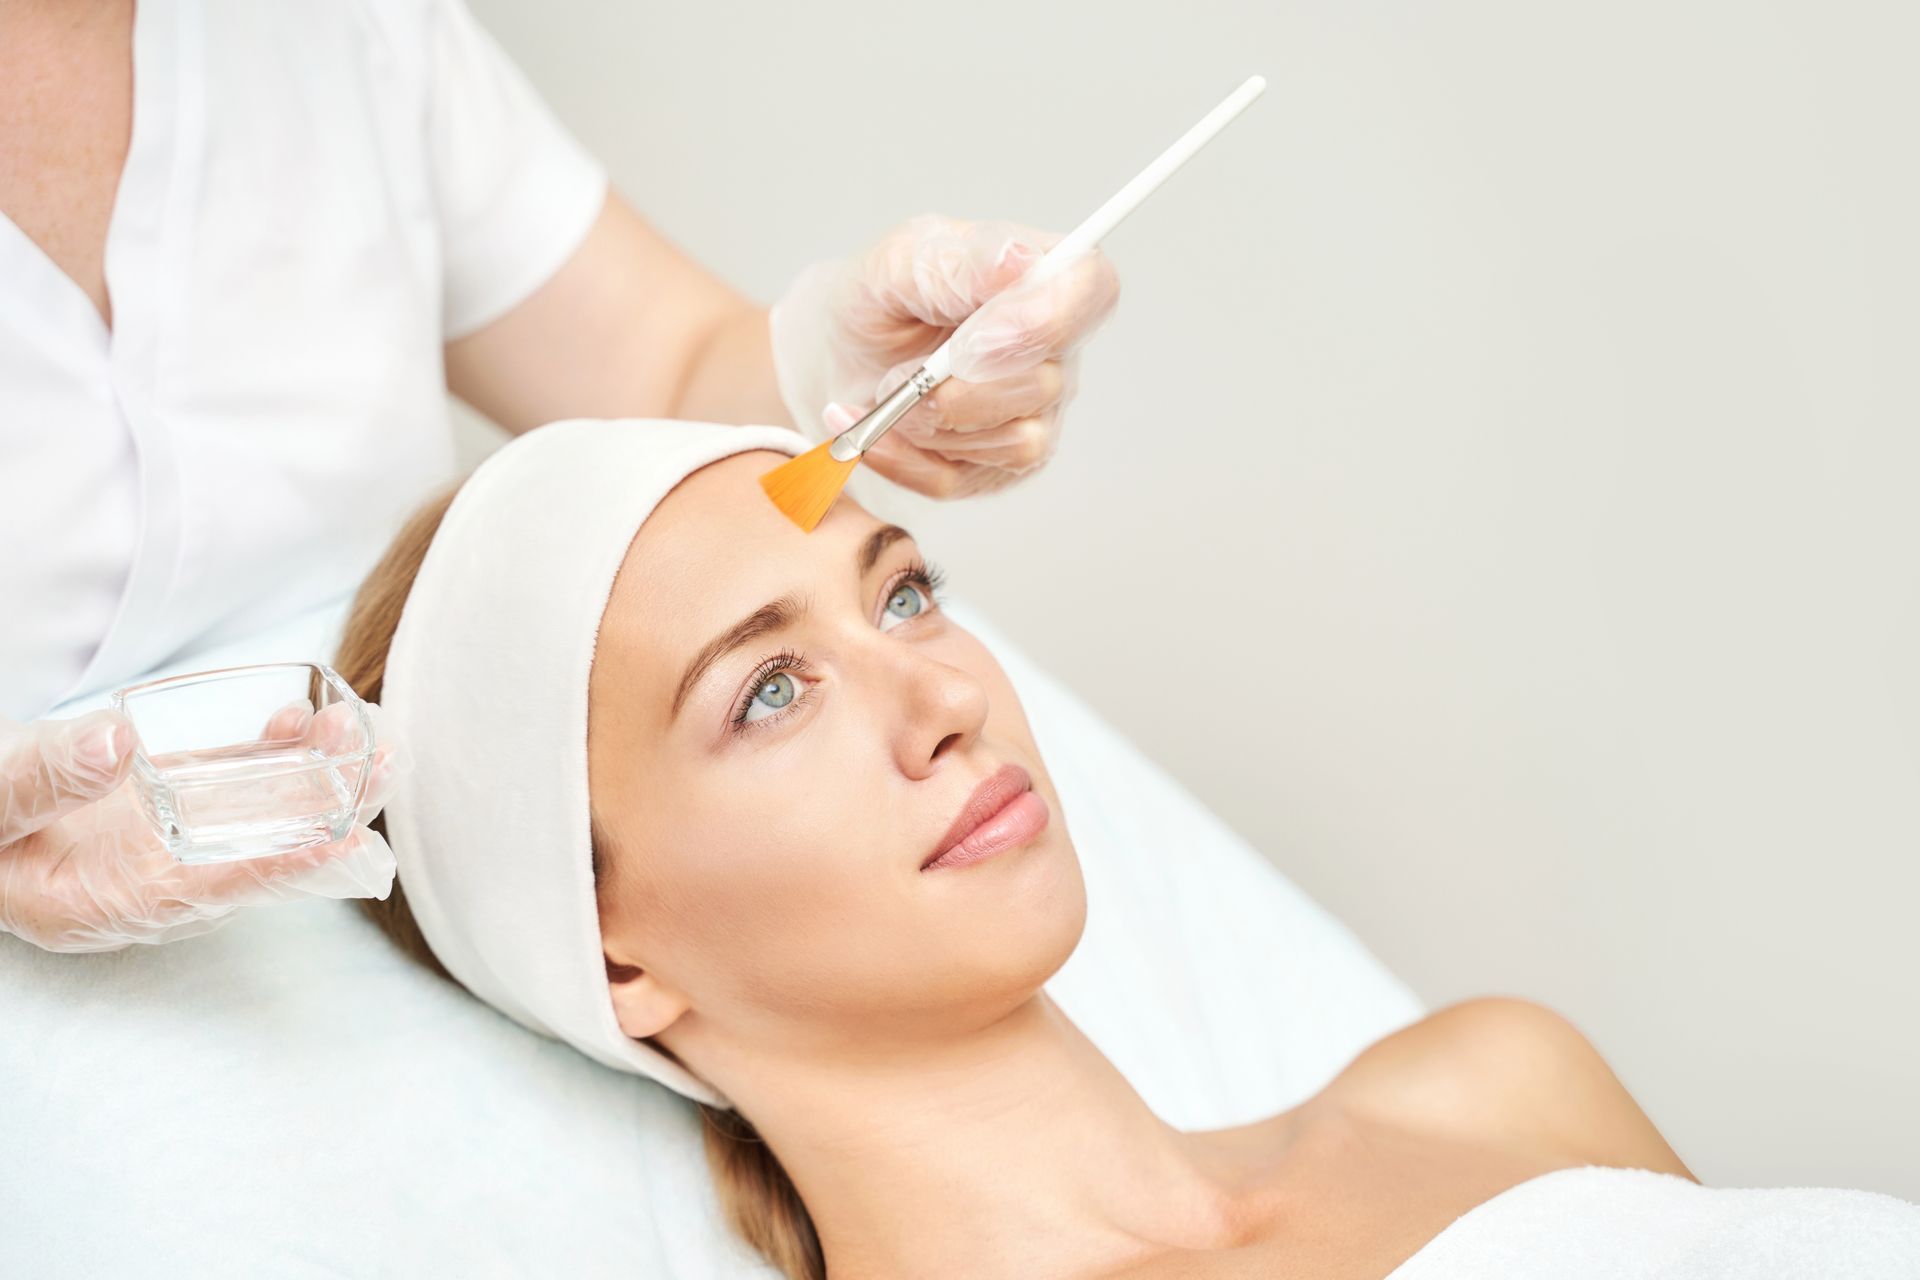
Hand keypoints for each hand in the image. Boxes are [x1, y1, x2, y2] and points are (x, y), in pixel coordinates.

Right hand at [0, 703, 400, 952]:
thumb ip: (43, 781)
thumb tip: (118, 742)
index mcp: (104, 903)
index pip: (211, 890)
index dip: (282, 866)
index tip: (344, 842)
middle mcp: (151, 883)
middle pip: (257, 856)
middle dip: (327, 815)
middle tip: (383, 767)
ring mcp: (165, 843)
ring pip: (254, 817)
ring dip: (313, 777)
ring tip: (363, 730)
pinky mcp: (167, 806)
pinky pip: (231, 785)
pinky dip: (272, 755)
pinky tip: (303, 720)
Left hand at [769, 214, 1120, 498]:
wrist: (838, 355)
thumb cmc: (879, 298)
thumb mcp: (898, 261)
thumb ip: (957, 262)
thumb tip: (1019, 258)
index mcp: (1043, 279)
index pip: (1093, 289)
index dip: (1045, 319)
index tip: (973, 339)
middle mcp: (1053, 351)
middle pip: (1046, 382)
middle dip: (960, 385)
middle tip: (900, 370)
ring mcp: (1033, 414)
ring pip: (1013, 441)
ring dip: (930, 422)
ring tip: (885, 391)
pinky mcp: (996, 467)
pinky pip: (961, 478)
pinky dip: (903, 457)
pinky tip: (873, 427)